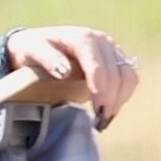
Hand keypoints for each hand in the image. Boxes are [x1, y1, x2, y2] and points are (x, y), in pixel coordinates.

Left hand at [4, 25, 140, 129]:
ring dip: (120, 99)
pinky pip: (128, 78)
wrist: (39, 43)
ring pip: (127, 76)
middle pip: (116, 72)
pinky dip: (122, 95)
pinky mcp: (116, 59)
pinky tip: (109, 109)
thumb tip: (64, 71)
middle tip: (100, 122)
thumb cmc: (32, 49)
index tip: (98, 107)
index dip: (101, 85)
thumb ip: (48, 59)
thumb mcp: (32, 51)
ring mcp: (111, 49)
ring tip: (105, 119)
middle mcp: (101, 41)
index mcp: (82, 38)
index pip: (97, 63)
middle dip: (111, 98)